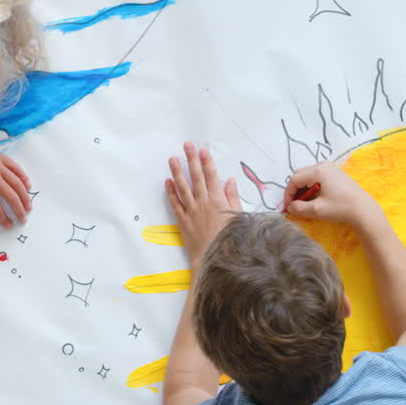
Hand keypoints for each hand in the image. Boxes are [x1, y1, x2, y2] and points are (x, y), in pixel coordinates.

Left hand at [0, 124, 31, 229]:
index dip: (3, 217)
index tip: (8, 225)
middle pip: (10, 196)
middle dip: (18, 210)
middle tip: (23, 220)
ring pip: (17, 183)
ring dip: (25, 196)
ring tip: (29, 207)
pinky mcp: (0, 156)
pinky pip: (15, 168)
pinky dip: (23, 177)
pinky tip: (28, 186)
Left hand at [166, 142, 240, 264]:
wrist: (214, 258)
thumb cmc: (230, 239)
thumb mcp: (238, 217)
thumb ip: (232, 198)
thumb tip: (229, 181)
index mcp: (218, 201)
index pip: (211, 176)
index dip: (207, 162)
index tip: (202, 150)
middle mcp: (203, 203)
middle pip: (196, 177)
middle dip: (191, 160)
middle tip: (186, 146)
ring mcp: (192, 211)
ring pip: (183, 188)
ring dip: (177, 172)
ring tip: (172, 159)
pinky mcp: (183, 221)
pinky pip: (175, 204)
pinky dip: (170, 192)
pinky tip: (167, 182)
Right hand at [282, 161, 380, 226]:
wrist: (363, 209)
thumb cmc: (341, 208)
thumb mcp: (316, 210)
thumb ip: (299, 208)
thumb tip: (290, 207)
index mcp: (318, 171)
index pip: (294, 180)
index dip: (288, 194)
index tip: (288, 207)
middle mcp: (323, 165)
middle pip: (300, 175)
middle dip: (295, 190)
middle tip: (295, 204)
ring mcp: (331, 168)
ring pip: (307, 175)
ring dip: (303, 188)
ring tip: (305, 202)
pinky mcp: (336, 173)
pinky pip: (317, 176)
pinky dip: (311, 186)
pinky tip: (315, 197)